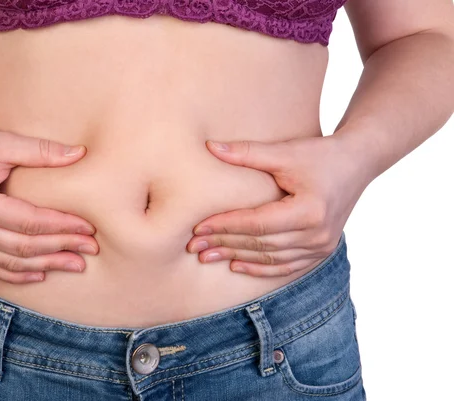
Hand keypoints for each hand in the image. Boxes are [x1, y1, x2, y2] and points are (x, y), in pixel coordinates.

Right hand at [0, 116, 98, 283]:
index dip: (62, 226)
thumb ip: (41, 151)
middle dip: (61, 248)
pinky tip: (39, 275)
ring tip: (75, 265)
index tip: (88, 228)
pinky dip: (16, 274)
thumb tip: (80, 153)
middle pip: (24, 247)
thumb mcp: (2, 142)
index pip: (30, 222)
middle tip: (91, 249)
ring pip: (11, 262)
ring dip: (45, 265)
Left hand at [186, 135, 369, 276]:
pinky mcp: (321, 250)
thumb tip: (210, 147)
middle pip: (261, 244)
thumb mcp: (286, 151)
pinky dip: (260, 268)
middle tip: (194, 246)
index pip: (257, 223)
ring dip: (237, 258)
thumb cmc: (321, 154)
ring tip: (207, 257)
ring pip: (270, 258)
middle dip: (224, 244)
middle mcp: (317, 234)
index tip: (198, 227)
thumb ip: (248, 152)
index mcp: (309, 211)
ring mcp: (321, 246)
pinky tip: (236, 266)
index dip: (226, 226)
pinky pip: (286, 266)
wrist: (357, 163)